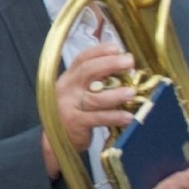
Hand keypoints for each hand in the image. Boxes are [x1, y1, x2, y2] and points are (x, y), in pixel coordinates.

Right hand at [42, 44, 134, 178]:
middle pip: (87, 72)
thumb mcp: (80, 93)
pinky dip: (114, 117)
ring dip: (115, 94)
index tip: (118, 48)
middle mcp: (66, 88)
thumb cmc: (75, 113)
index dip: (99, 51)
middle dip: (109, 64)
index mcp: (68, 78)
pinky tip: (128, 117)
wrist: (56, 140)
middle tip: (129, 62)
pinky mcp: (75, 122)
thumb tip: (126, 71)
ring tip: (132, 92)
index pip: (82, 59)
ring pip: (94, 98)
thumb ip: (96, 82)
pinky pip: (97, 118)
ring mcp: (69, 105)